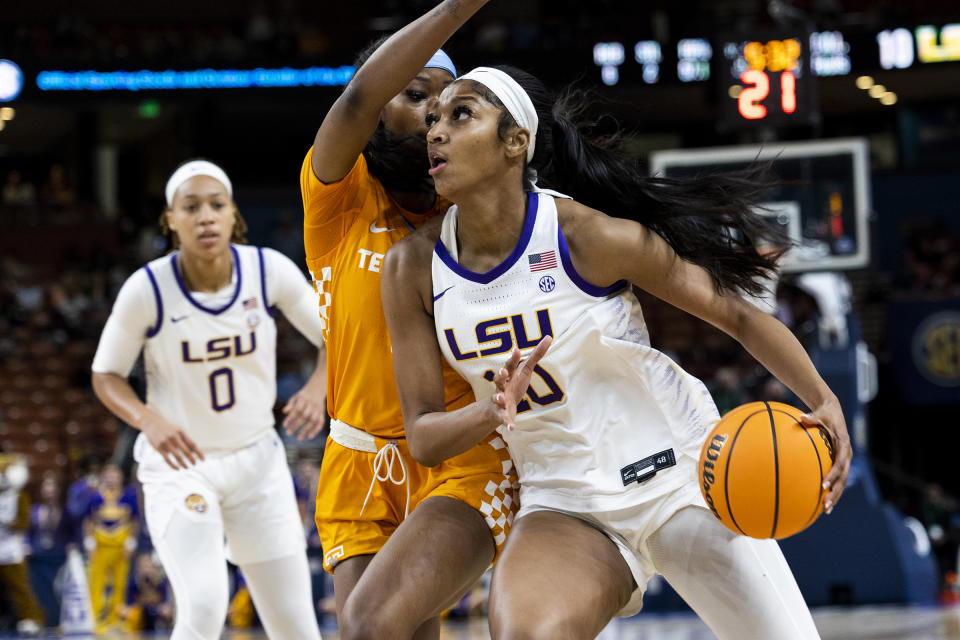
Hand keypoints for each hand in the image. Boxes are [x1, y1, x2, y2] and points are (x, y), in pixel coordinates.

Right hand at [140, 413, 203, 469]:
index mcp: (181, 432)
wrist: (152, 423)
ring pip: (177, 456)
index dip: (198, 452)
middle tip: (195, 464)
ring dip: (183, 463)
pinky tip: (177, 468)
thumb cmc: (168, 428)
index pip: (192, 444)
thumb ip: (186, 440)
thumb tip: (194, 452)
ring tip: (187, 467)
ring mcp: (166, 442)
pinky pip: (167, 459)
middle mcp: (174, 437)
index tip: (203, 459)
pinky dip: (173, 465)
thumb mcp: (178, 430)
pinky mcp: (158, 447)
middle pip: (186, 451)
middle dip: (191, 459)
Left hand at [282, 387, 326, 440]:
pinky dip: (316, 430)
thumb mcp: (295, 397)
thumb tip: (284, 412)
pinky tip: (310, 436)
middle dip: (296, 426)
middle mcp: (312, 404)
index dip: (291, 418)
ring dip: (306, 430)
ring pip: (313, 421)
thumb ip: (290, 404)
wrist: (317, 389)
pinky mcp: (322, 413)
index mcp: (304, 399)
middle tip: (288, 434)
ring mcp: (318, 409)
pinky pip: (321, 422)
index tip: (284, 426)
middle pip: (304, 416)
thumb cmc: (303, 396)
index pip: (297, 410)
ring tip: (299, 438)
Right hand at [492, 336, 552, 430]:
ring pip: (497, 397)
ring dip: (498, 397)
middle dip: (500, 375)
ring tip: (501, 398)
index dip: (513, 357)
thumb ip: (536, 355)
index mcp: (508, 375)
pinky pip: (503, 418)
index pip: (510, 364)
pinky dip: (507, 423)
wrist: (499, 406)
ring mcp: (500, 400)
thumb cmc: (514, 384)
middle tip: (502, 371)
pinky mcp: (502, 414)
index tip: (517, 349)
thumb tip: (549, 337)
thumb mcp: (525, 370)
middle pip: (498, 379)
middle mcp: (501, 386)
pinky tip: (512, 428)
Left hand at [800, 397, 850, 514]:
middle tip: (825, 505)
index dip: (833, 474)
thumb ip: (812, 417)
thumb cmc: (824, 413)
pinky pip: (837, 479)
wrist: (833, 411)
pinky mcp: (840, 463)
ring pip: (842, 482)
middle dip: (835, 492)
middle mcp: (846, 454)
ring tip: (825, 510)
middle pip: (843, 478)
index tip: (823, 484)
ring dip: (835, 496)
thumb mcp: (820, 413)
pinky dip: (832, 490)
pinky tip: (822, 503)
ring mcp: (844, 460)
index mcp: (844, 444)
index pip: (839, 463)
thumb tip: (802, 417)